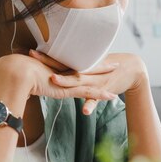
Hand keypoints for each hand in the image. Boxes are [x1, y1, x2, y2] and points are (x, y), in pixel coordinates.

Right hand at [0, 54, 117, 102]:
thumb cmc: (18, 73)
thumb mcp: (26, 74)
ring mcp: (69, 79)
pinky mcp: (69, 89)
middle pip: (88, 66)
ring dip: (106, 76)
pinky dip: (101, 95)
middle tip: (115, 62)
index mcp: (57, 66)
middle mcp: (65, 70)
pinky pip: (89, 93)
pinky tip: (112, 96)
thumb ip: (31, 76)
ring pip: (93, 78)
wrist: (18, 72)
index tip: (94, 58)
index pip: (75, 62)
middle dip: (102, 65)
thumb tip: (27, 77)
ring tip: (119, 73)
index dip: (86, 60)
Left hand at [28, 50, 147, 114]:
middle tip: (32, 56)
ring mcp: (94, 81)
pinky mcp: (104, 90)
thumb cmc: (107, 69)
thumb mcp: (89, 69)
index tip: (28, 51)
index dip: (45, 56)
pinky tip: (85, 111)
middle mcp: (85, 71)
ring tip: (54, 81)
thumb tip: (55, 71)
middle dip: (48, 63)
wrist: (132, 68)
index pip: (60, 60)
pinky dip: (91, 103)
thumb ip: (74, 70)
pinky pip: (96, 98)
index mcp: (80, 66)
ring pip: (78, 81)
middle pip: (64, 67)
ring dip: (67, 81)